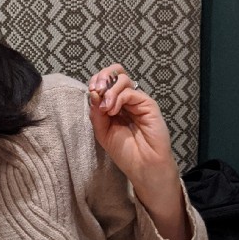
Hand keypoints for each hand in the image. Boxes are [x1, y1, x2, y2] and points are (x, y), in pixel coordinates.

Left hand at [87, 64, 188, 239]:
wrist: (142, 166)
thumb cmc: (125, 152)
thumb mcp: (102, 132)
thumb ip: (96, 113)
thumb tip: (93, 92)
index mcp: (114, 105)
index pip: (105, 82)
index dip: (96, 81)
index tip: (90, 92)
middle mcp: (126, 100)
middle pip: (116, 73)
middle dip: (102, 77)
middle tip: (95, 90)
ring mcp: (138, 101)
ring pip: (123, 79)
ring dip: (109, 90)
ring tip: (105, 108)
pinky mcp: (148, 104)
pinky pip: (130, 92)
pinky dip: (117, 98)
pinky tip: (112, 111)